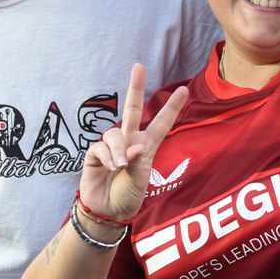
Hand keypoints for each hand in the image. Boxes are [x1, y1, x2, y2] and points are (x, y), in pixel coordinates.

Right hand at [80, 64, 189, 224]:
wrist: (108, 212)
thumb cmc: (128, 197)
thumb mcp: (140, 181)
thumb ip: (138, 162)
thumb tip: (134, 146)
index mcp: (146, 146)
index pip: (161, 123)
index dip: (172, 108)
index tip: (184, 89)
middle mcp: (129, 141)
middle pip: (132, 109)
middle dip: (135, 87)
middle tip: (139, 66)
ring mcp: (111, 146)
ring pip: (114, 133)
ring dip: (119, 149)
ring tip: (120, 167)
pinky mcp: (95, 153)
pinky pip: (101, 147)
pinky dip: (108, 157)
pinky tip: (111, 168)